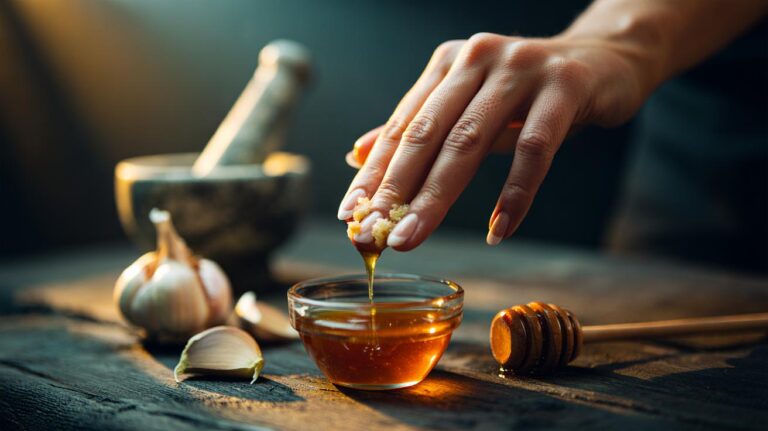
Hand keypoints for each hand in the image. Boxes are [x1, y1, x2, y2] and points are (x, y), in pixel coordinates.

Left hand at [338, 32, 646, 249]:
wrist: (605, 60)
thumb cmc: (530, 91)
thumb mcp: (470, 104)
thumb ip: (420, 126)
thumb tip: (360, 155)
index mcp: (449, 64)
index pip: (403, 126)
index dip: (374, 172)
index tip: (350, 214)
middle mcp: (477, 59)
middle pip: (428, 134)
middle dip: (396, 190)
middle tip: (374, 235)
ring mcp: (521, 69)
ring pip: (470, 141)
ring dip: (438, 196)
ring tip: (413, 237)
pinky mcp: (564, 86)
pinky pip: (535, 148)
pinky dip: (515, 193)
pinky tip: (498, 229)